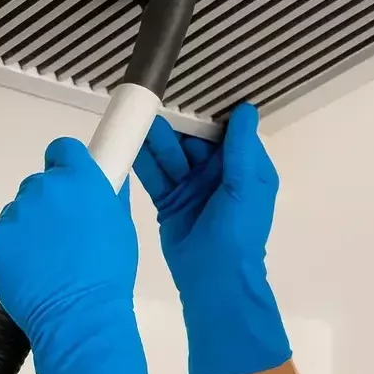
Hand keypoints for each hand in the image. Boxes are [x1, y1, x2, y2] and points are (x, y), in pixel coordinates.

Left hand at [0, 137, 151, 373]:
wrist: (79, 316)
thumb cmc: (109, 275)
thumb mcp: (122, 228)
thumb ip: (109, 198)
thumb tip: (104, 185)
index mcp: (79, 180)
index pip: (62, 150)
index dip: (65, 167)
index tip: (71, 187)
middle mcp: (43, 188)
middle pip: (39, 186)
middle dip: (49, 207)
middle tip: (64, 240)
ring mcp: (13, 214)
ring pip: (18, 214)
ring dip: (29, 231)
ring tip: (47, 265)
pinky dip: (9, 253)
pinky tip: (28, 273)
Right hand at [133, 103, 290, 373]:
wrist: (215, 282)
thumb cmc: (238, 234)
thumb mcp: (245, 187)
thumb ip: (241, 149)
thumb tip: (246, 110)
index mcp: (241, 169)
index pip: (222, 133)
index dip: (205, 114)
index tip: (186, 91)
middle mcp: (217, 175)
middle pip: (192, 141)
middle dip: (173, 125)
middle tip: (149, 101)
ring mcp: (191, 188)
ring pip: (170, 156)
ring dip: (154, 140)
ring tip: (134, 118)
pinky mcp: (169, 202)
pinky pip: (154, 176)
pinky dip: (141, 161)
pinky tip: (127, 142)